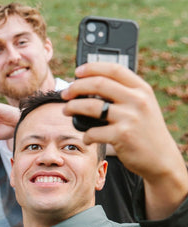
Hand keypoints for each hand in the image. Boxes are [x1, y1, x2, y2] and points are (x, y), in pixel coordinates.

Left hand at [62, 62, 187, 218]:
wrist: (161, 158)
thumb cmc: (146, 131)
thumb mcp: (143, 106)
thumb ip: (124, 94)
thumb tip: (90, 85)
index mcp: (142, 89)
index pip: (114, 69)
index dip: (92, 68)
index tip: (77, 72)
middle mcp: (137, 100)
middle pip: (98, 84)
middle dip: (76, 87)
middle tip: (65, 94)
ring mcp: (130, 117)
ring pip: (91, 106)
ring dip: (73, 107)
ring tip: (66, 110)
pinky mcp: (122, 136)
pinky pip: (93, 131)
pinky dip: (86, 135)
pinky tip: (87, 138)